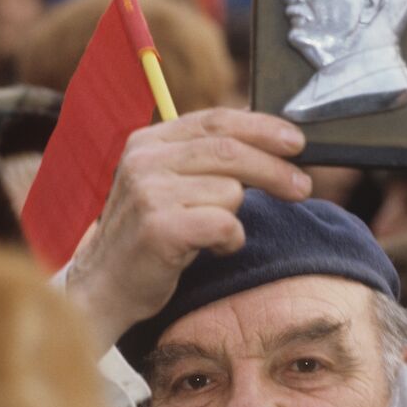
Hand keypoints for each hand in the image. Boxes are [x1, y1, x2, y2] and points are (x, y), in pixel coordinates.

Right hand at [66, 108, 309, 350]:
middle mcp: (145, 159)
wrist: (102, 287)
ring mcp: (148, 192)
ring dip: (235, 218)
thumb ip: (204, 159)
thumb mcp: (167, 184)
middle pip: (231, 151)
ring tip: (212, 235)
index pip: (216, 119)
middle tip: (303, 187)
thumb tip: (270, 140)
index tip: (296, 141)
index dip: (263, 128)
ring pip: (230, 191)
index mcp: (149, 141)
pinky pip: (225, 225)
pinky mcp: (159, 228)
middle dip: (275, 169)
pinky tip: (210, 248)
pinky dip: (229, 241)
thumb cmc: (147, 236)